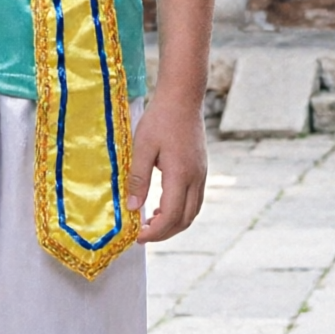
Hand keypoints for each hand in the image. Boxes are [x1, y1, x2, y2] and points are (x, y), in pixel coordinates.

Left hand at [128, 89, 207, 242]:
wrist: (183, 98)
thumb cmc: (160, 119)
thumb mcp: (142, 148)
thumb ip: (137, 179)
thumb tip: (132, 207)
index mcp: (180, 175)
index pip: (171, 216)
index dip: (154, 232)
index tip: (137, 236)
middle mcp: (196, 178)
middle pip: (185, 219)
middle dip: (164, 233)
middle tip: (142, 235)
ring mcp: (202, 174)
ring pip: (193, 211)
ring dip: (174, 223)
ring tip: (152, 223)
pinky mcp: (201, 169)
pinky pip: (195, 200)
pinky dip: (180, 211)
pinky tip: (163, 206)